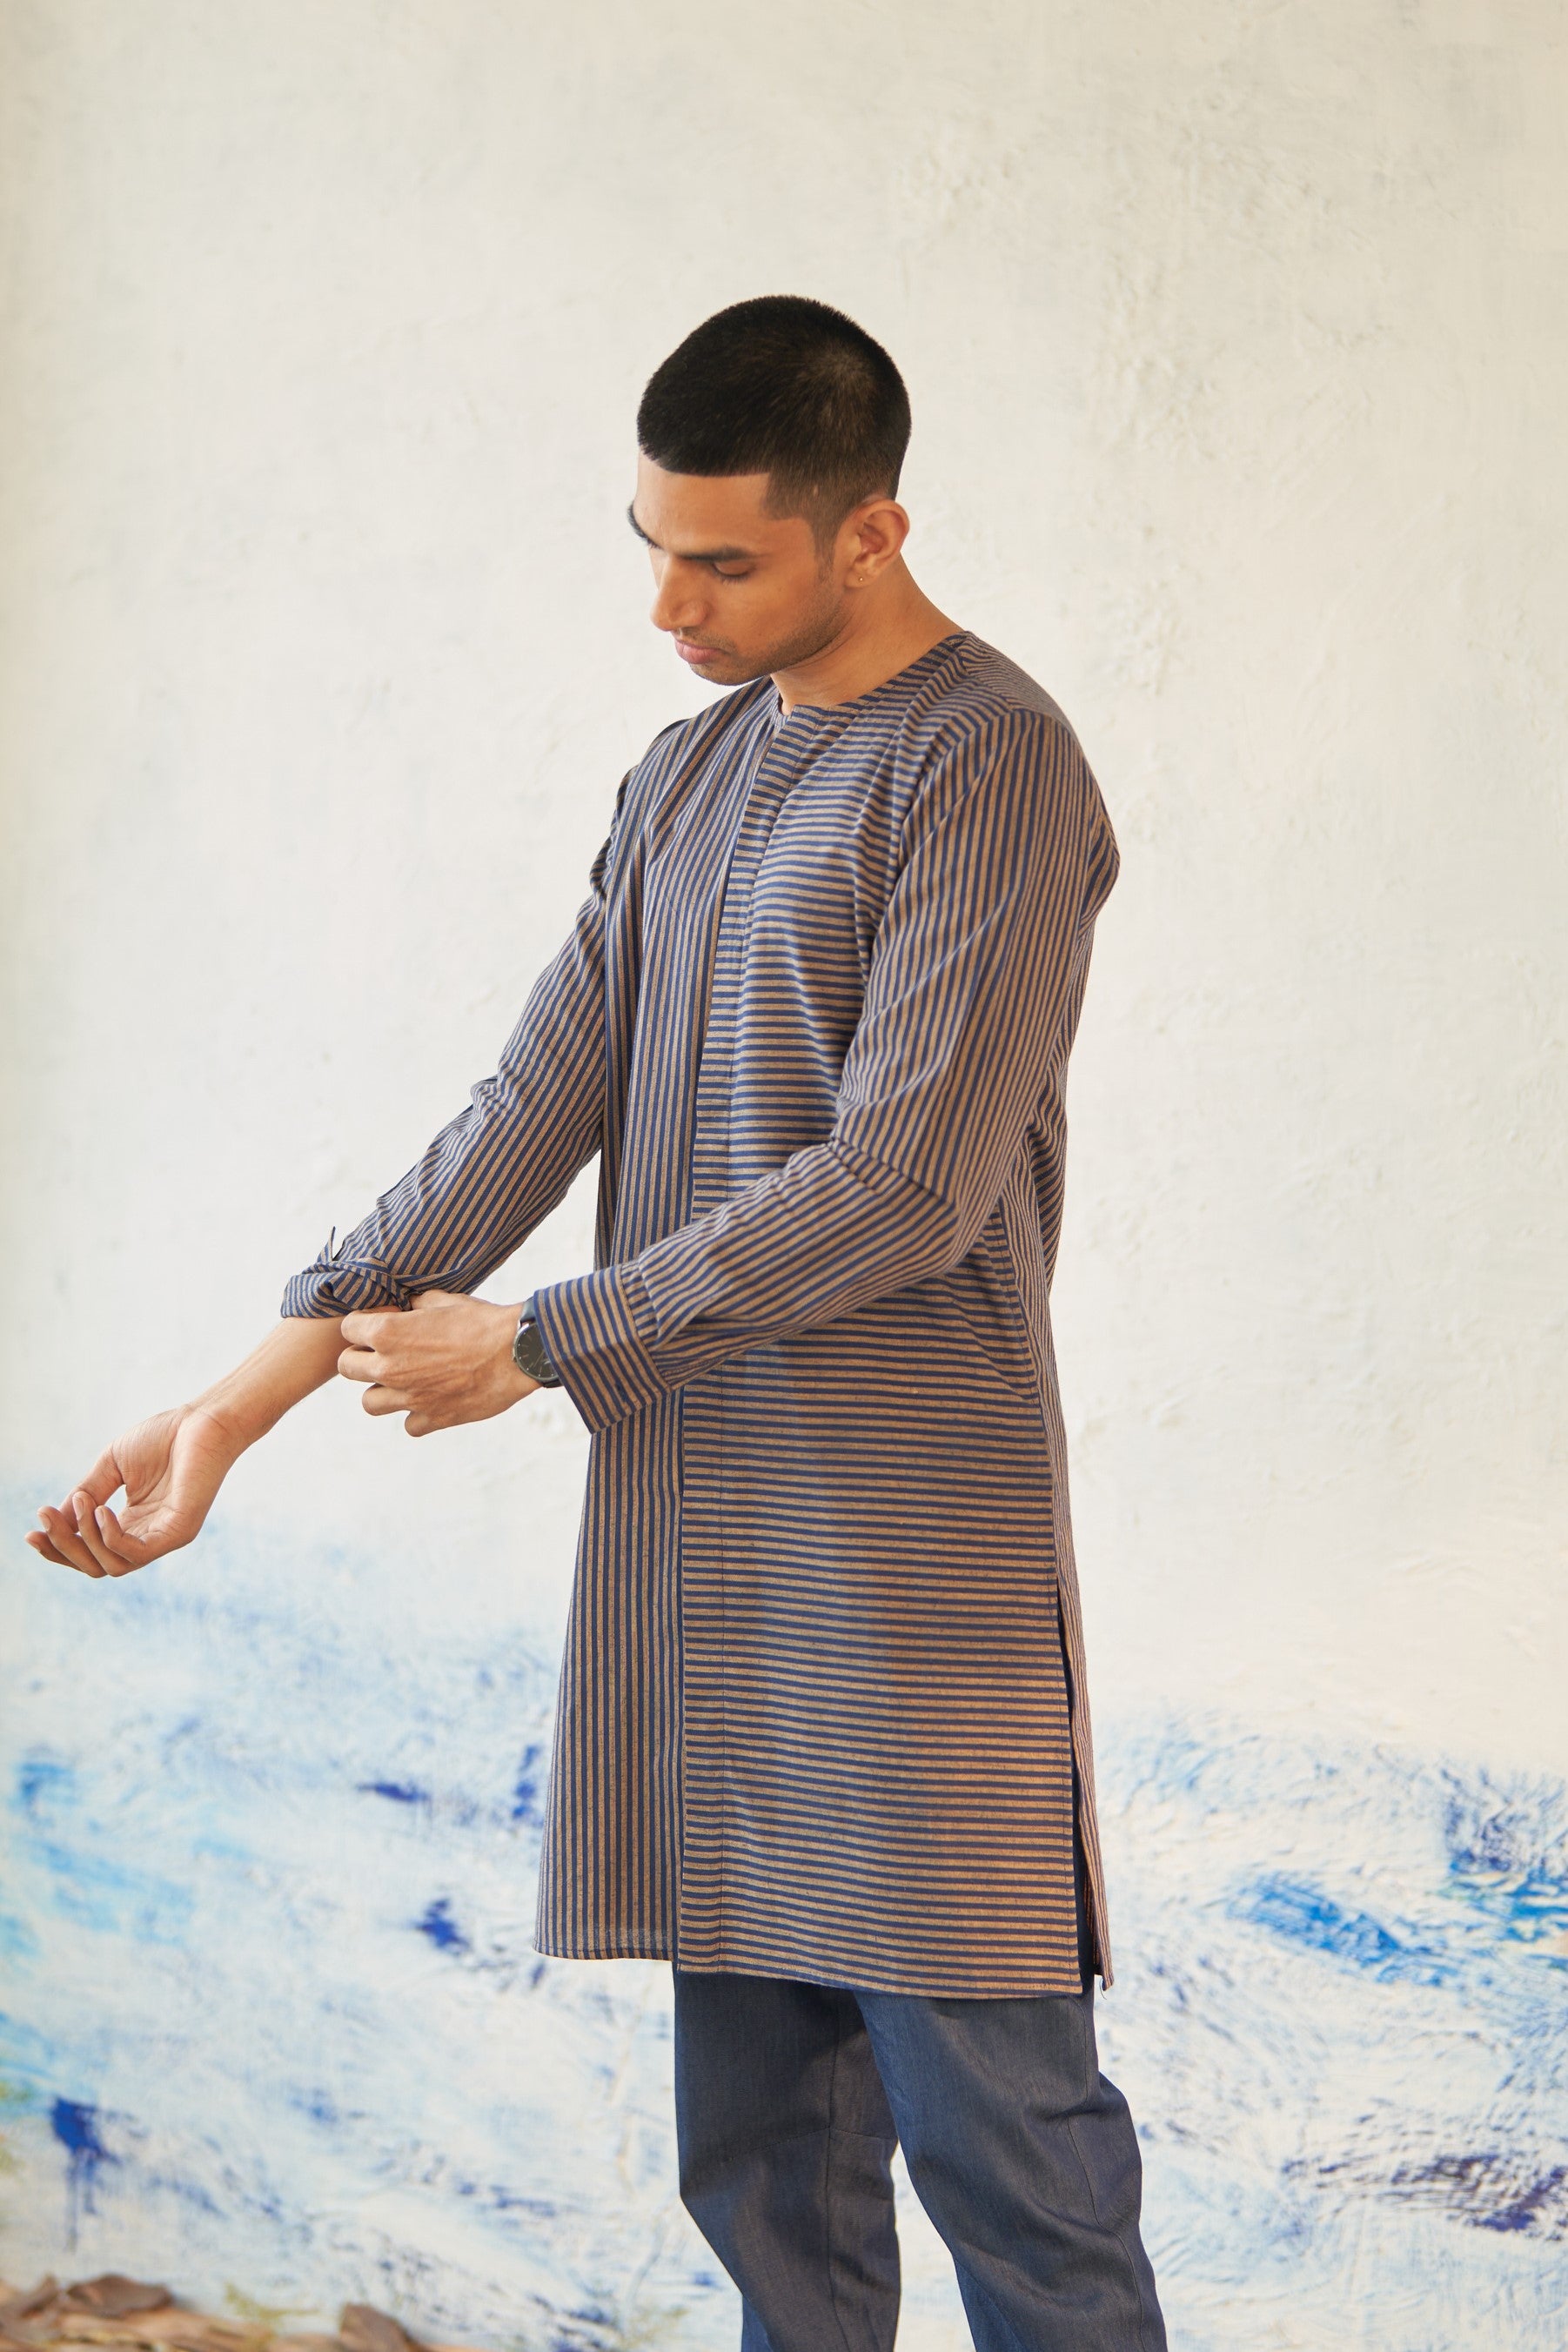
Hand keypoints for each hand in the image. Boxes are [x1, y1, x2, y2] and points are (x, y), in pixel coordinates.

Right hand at [28, 1405, 242, 1579]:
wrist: (202, 1420)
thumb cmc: (163, 1437)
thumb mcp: (111, 1466)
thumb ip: (86, 1492)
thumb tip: (56, 1521)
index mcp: (131, 1523)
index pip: (89, 1552)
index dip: (58, 1546)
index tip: (32, 1531)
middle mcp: (146, 1537)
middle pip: (95, 1566)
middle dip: (63, 1546)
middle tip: (44, 1519)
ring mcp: (164, 1538)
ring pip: (111, 1566)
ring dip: (85, 1538)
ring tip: (83, 1503)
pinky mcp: (179, 1533)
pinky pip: (136, 1553)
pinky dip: (111, 1537)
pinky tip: (102, 1511)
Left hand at [337, 1289, 537, 1434]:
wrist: (518, 1352)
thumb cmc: (484, 1321)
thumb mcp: (445, 1300)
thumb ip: (417, 1306)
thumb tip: (409, 1307)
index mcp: (388, 1333)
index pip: (348, 1328)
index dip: (363, 1322)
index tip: (381, 1321)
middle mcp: (391, 1368)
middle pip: (347, 1367)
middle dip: (360, 1356)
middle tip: (383, 1352)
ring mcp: (410, 1398)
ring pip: (369, 1403)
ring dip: (381, 1390)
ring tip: (402, 1380)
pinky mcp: (434, 1418)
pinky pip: (409, 1425)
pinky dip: (416, 1415)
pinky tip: (430, 1400)